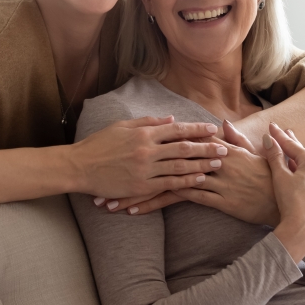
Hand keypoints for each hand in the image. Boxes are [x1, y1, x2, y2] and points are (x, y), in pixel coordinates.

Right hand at [72, 116, 228, 199]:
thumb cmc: (99, 144)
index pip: (176, 129)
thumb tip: (171, 119)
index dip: (196, 129)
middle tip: (224, 148)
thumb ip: (148, 122)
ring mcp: (145, 169)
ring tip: (218, 164)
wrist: (80, 167)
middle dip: (206, 147)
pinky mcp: (141, 186)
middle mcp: (147, 149)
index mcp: (143, 133)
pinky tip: (199, 179)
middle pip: (183, 147)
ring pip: (180, 166)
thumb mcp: (122, 126)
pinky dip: (185, 181)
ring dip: (201, 165)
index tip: (212, 129)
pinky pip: (168, 183)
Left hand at [102, 121, 276, 221]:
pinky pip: (180, 199)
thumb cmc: (270, 175)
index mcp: (217, 146)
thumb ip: (234, 137)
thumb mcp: (252, 152)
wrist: (287, 196)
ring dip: (138, 189)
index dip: (150, 148)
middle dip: (136, 170)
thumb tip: (223, 123)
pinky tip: (138, 209)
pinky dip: (157, 202)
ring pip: (167, 180)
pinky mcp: (217, 198)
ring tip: (115, 199)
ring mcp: (214, 178)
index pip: (177, 143)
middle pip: (164, 161)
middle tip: (110, 177)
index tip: (126, 151)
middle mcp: (211, 159)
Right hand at [265, 123, 304, 262]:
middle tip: (287, 133)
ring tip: (297, 162)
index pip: (292, 145)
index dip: (279, 136)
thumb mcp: (279, 177)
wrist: (304, 231)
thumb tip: (268, 138)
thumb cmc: (290, 202)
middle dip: (294, 146)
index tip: (272, 126)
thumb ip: (274, 156)